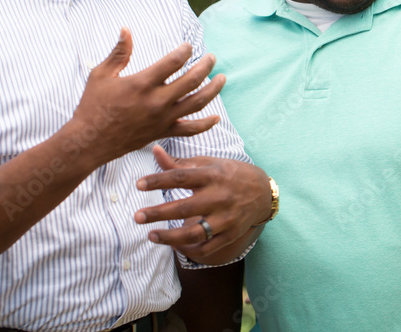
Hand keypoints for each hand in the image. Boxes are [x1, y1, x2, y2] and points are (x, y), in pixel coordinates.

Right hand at [68, 29, 222, 167]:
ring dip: (213, 90)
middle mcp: (156, 101)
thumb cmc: (92, 105)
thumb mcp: (101, 74)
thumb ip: (118, 52)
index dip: (185, 51)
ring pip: (196, 103)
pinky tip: (216, 117)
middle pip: (191, 80)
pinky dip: (205, 125)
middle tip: (212, 57)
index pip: (173, 62)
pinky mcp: (162, 132)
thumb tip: (126, 29)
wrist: (89, 141)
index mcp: (142, 83)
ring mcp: (162, 118)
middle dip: (205, 66)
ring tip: (222, 78)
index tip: (188, 46)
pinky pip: (189, 129)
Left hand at [134, 145, 270, 260]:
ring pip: (194, 233)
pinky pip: (207, 248)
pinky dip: (189, 250)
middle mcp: (219, 197)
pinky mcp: (230, 234)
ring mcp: (225, 218)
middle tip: (137, 216)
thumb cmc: (230, 174)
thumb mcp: (209, 163)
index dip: (158, 181)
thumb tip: (154, 149)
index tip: (138, 185)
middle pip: (184, 207)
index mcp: (212, 175)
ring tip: (151, 235)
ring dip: (170, 237)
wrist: (263, 192)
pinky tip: (173, 246)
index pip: (181, 177)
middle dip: (158, 213)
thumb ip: (179, 162)